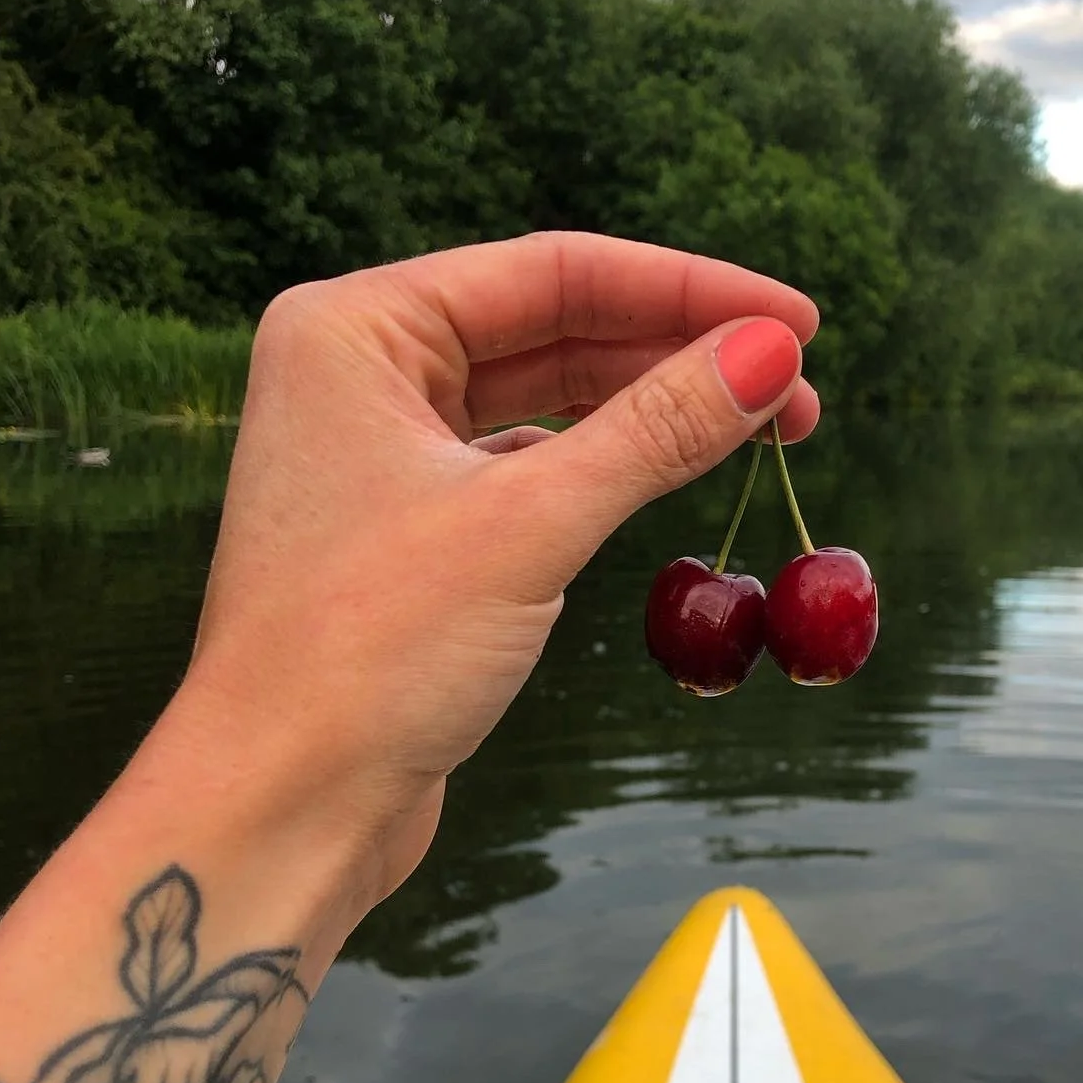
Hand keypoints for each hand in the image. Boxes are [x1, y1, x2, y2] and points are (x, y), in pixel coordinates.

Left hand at [176, 232, 819, 907]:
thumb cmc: (373, 654)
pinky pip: (528, 472)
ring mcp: (384, 456)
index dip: (686, 290)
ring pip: (545, 404)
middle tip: (799, 391)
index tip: (798, 320)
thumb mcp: (531, 526)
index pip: (551, 272)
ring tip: (764, 430)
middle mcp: (361, 376)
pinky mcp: (413, 533)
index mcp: (355, 331)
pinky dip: (605, 472)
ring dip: (652, 415)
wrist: (282, 809)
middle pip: (552, 331)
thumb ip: (656, 429)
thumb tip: (773, 354)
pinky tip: (672, 478)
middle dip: (679, 355)